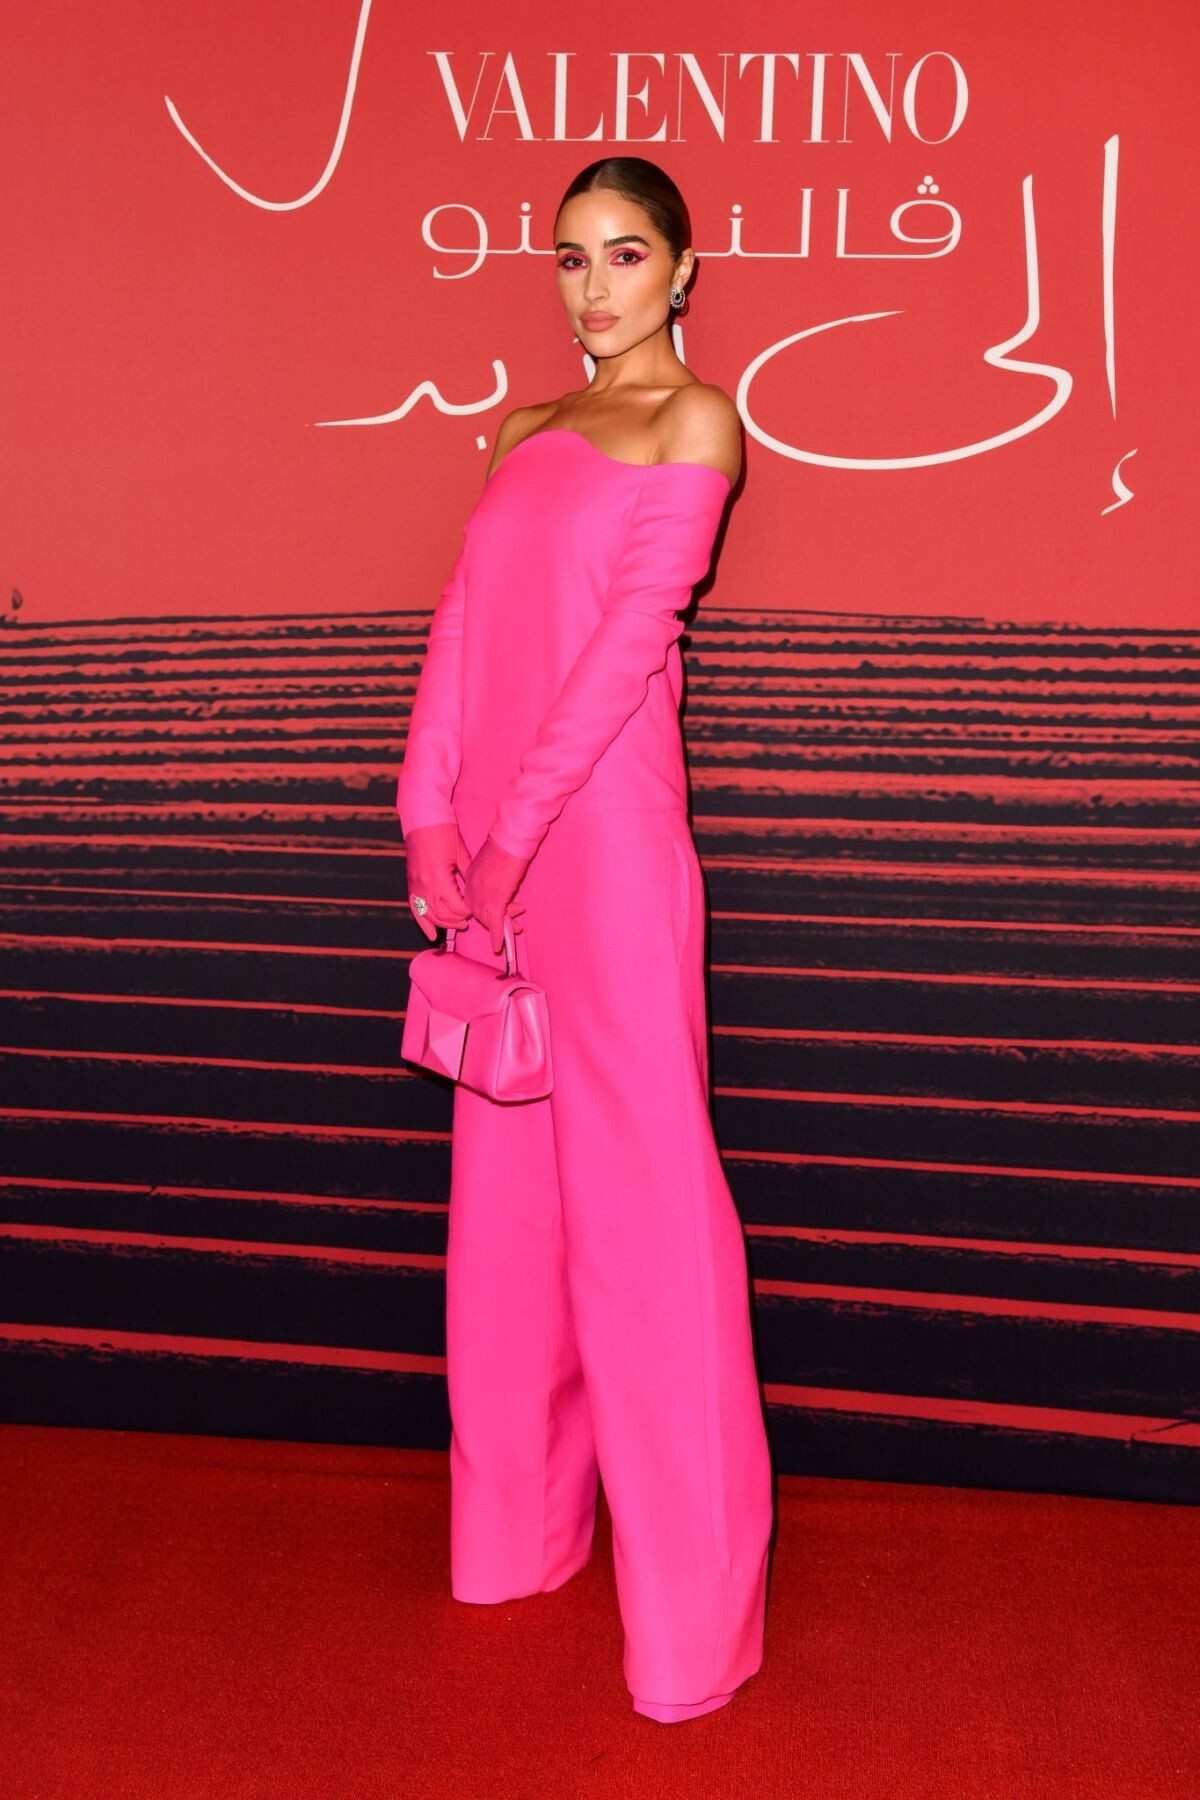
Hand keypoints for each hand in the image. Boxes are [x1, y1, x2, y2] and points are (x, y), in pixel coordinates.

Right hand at [403, 821, 473, 941]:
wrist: (423, 819)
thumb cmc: (444, 833)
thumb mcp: (461, 855)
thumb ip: (467, 877)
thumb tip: (477, 894)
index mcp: (439, 879)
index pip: (457, 907)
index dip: (468, 912)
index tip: (477, 910)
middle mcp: (425, 886)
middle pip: (444, 915)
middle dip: (458, 919)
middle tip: (470, 920)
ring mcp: (415, 886)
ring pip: (430, 915)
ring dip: (444, 923)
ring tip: (458, 925)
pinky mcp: (410, 884)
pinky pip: (415, 910)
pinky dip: (423, 924)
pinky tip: (431, 935)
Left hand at [463, 832, 530, 955]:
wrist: (511, 838)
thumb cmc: (506, 843)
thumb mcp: (493, 861)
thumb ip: (492, 874)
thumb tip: (500, 881)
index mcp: (469, 877)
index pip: (474, 901)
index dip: (487, 910)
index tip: (501, 912)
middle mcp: (472, 888)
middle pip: (480, 913)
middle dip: (497, 920)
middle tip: (515, 922)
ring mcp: (482, 895)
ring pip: (489, 919)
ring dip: (504, 927)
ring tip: (517, 929)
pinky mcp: (495, 900)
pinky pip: (496, 923)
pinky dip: (498, 935)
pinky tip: (499, 945)